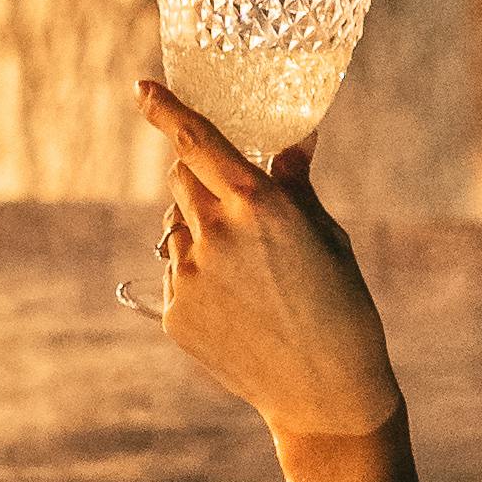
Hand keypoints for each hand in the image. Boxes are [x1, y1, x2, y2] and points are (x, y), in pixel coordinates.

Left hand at [134, 79, 402, 440]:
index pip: (197, 141)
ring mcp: (189, 276)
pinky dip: (199, 277)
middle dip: (199, 178)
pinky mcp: (175, 314)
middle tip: (236, 208)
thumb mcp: (327, 237)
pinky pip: (176, 274)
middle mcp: (216, 233)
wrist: (325, 394)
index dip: (164, 110)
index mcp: (259, 204)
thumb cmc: (340, 307)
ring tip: (251, 276)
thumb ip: (295, 185)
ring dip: (200, 232)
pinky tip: (240, 309)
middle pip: (180, 178)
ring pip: (175, 228)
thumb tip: (292, 142)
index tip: (141, 88)